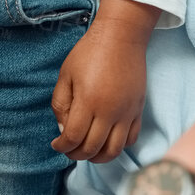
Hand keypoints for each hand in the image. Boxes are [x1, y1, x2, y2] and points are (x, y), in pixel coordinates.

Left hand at [52, 0, 153, 161]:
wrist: (121, 37)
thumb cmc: (89, 52)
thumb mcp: (66, 74)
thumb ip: (61, 104)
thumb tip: (64, 130)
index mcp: (88, 101)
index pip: (74, 138)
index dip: (62, 146)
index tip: (57, 144)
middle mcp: (109, 111)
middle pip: (92, 148)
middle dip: (76, 154)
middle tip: (69, 150)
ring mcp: (126, 112)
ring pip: (114, 150)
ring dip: (98, 157)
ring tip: (87, 151)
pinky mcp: (138, 110)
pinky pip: (130, 139)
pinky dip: (118, 147)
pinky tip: (106, 140)